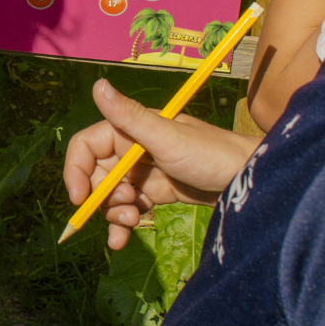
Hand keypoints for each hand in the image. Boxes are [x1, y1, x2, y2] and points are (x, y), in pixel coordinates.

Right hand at [63, 79, 258, 249]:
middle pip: (97, 175)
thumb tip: (97, 85)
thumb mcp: (167, 137)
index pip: (87, 146)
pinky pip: (129, 208)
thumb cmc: (211, 154)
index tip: (79, 197)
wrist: (248, 181)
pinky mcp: (156, 192)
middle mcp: (133, 148)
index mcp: (131, 128)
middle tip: (125, 209)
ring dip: (113, 213)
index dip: (77, 170)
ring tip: (133, 223)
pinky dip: (122, 224)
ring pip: (111, 195)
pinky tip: (122, 240)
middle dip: (102, 197)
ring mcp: (145, 171)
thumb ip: (130, 116)